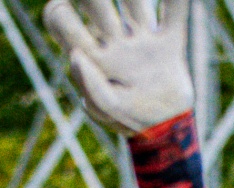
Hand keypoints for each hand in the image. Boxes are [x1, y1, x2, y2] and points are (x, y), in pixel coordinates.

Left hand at [43, 0, 192, 135]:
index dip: (57, 11)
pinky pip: (175, 10)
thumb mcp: (107, 110)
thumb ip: (91, 86)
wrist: (168, 130)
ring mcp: (142, 37)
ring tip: (134, 2)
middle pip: (94, 1)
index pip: (60, 19)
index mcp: (92, 54)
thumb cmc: (131, 120)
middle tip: (97, 5)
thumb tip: (77, 55)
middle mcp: (113, 38)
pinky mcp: (171, 40)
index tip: (63, 6)